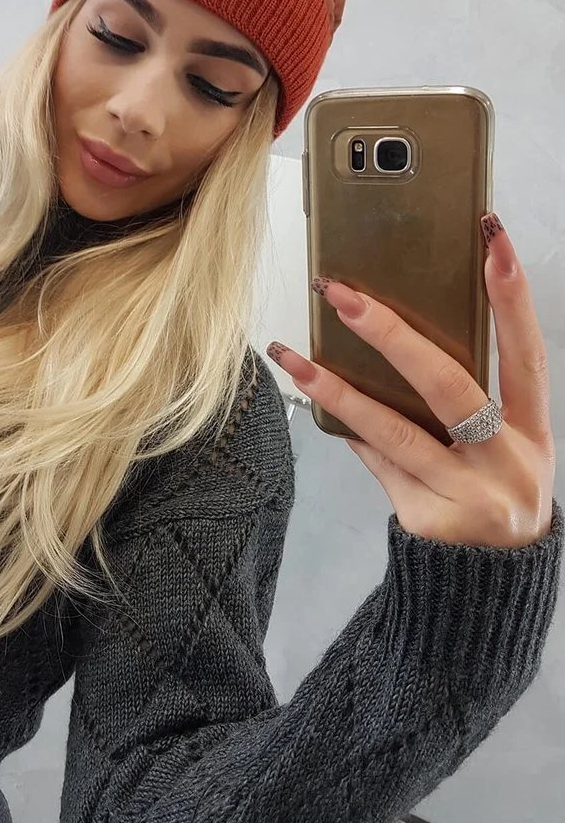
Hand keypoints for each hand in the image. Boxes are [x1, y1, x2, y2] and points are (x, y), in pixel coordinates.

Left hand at [267, 214, 554, 548]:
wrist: (493, 583)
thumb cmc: (495, 488)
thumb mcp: (506, 445)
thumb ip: (469, 398)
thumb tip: (395, 334)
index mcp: (530, 431)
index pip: (526, 352)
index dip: (511, 297)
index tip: (492, 238)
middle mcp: (506, 461)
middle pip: (448, 388)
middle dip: (393, 337)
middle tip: (345, 297)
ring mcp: (467, 495)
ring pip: (393, 432)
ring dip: (337, 389)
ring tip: (291, 356)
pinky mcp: (427, 520)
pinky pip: (377, 463)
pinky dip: (350, 431)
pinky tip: (315, 401)